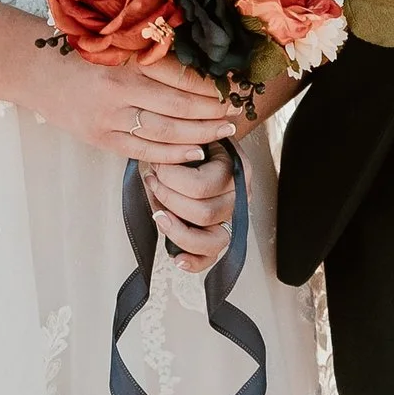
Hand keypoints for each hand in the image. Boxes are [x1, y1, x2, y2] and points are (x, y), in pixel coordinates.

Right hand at [0, 13, 240, 167]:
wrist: (33, 71)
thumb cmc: (78, 51)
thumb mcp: (114, 43)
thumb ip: (150, 53)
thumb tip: (200, 66)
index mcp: (124, 60)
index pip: (179, 75)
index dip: (210, 83)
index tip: (233, 84)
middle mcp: (117, 89)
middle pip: (178, 105)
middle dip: (212, 110)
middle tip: (235, 111)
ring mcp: (108, 118)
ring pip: (165, 131)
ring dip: (199, 133)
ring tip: (223, 131)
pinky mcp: (100, 138)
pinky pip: (143, 151)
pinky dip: (172, 154)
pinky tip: (194, 152)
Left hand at [141, 142, 238, 274]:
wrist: (206, 146)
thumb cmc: (195, 143)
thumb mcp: (192, 134)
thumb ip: (182, 144)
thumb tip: (160, 160)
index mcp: (237, 169)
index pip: (202, 185)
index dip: (170, 179)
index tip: (155, 166)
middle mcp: (240, 197)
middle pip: (204, 213)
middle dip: (168, 200)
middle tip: (153, 183)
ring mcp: (232, 219)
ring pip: (211, 240)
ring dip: (178, 231)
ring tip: (159, 216)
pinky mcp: (221, 235)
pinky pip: (212, 257)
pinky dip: (193, 261)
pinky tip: (177, 258)